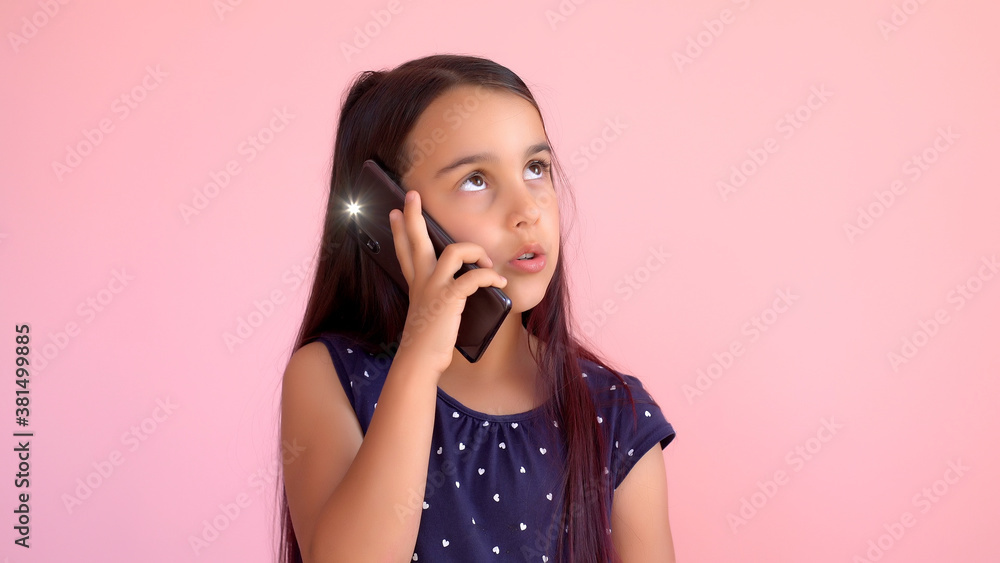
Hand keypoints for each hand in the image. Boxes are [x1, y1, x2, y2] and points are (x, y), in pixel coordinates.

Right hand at [388, 190, 507, 375]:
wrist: (419, 360)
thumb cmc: (427, 342)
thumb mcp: (428, 313)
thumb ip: (437, 299)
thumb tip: (459, 289)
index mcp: (417, 284)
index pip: (405, 251)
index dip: (399, 231)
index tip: (393, 212)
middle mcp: (422, 281)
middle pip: (416, 240)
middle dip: (414, 216)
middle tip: (411, 196)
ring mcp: (434, 288)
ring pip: (455, 251)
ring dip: (476, 251)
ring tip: (487, 259)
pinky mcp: (448, 298)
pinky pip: (473, 276)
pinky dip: (490, 276)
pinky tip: (500, 281)